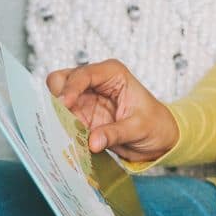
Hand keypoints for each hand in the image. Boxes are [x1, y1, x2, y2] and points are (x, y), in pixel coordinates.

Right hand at [46, 59, 178, 162]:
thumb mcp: (140, 128)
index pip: (83, 74)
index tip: (64, 104)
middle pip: (61, 81)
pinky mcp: (80, 116)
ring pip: (56, 100)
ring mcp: (84, 99)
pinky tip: (66, 139)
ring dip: (57, 116)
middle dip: (57, 99)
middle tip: (61, 119)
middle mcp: (94, 82)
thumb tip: (92, 142)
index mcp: (112, 73)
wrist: (159, 138)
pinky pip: (62, 120)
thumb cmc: (155, 124)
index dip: (71, 88)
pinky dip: (61, 128)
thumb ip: (115, 133)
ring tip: (63, 132)